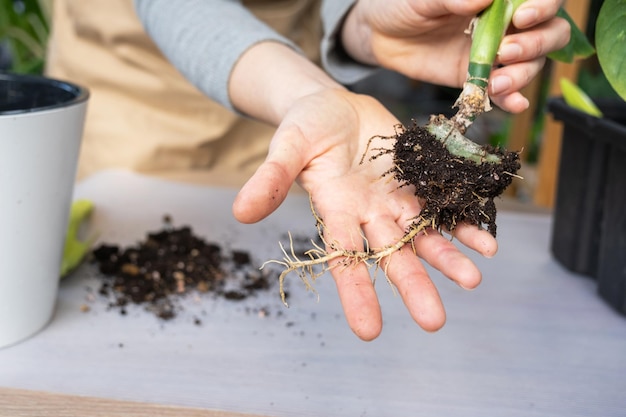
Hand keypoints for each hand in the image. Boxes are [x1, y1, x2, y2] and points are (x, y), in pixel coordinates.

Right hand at [232, 87, 496, 339]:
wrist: (335, 106)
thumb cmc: (305, 128)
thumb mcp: (286, 147)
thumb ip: (270, 178)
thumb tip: (239, 211)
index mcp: (336, 212)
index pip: (344, 258)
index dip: (356, 292)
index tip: (369, 330)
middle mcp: (369, 215)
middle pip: (393, 255)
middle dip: (414, 285)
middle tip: (434, 321)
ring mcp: (396, 200)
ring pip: (424, 235)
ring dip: (447, 258)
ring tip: (473, 279)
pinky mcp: (417, 180)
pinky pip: (444, 205)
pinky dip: (464, 222)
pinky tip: (486, 241)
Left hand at [341, 0, 570, 112]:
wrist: (381, 34)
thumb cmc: (405, 4)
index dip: (544, 5)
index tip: (522, 16)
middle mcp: (507, 24)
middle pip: (550, 33)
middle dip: (537, 44)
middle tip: (508, 50)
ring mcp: (496, 53)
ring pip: (531, 64)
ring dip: (522, 74)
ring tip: (497, 82)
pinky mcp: (478, 77)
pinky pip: (504, 90)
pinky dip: (513, 98)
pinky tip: (514, 104)